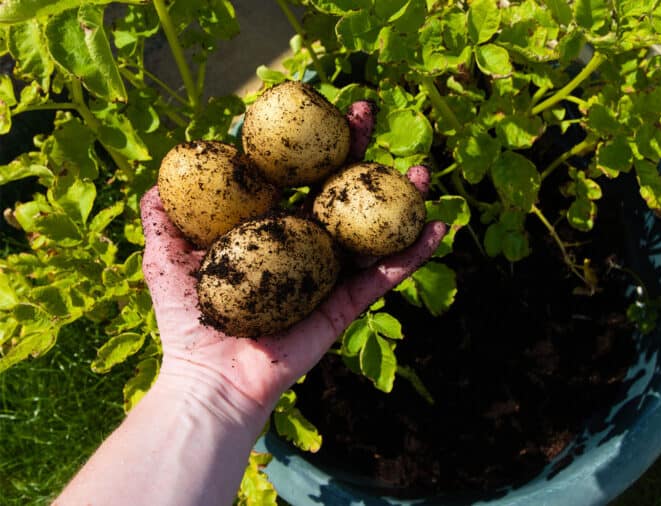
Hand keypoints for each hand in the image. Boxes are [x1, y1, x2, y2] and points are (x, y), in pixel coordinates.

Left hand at [140, 103, 445, 428]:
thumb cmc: (186, 320)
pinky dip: (413, 254)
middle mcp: (301, 244)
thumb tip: (158, 179)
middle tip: (367, 112)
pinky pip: (385, 276)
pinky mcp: (345, 304)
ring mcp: (327, 273)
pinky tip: (439, 226)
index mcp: (266, 228)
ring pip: (370, 228)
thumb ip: (162, 218)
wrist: (211, 378)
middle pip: (335, 188)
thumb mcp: (164, 258)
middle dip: (355, 148)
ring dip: (400, 198)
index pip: (291, 173)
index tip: (315, 104)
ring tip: (421, 171)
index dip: (305, 139)